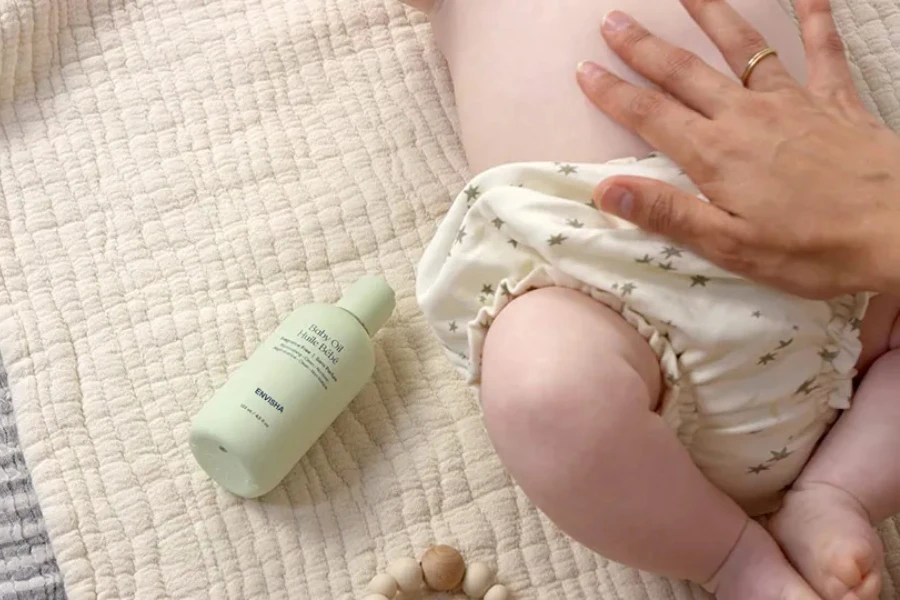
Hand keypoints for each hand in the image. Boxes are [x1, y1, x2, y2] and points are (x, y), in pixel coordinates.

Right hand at [576, 0, 899, 298]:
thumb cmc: (813, 248)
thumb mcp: (729, 246)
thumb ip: (666, 213)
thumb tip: (604, 190)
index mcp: (714, 154)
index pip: (649, 115)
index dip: (612, 92)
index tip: (584, 70)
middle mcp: (744, 116)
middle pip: (683, 73)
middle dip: (642, 47)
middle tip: (612, 21)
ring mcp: (791, 100)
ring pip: (741, 49)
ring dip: (710, 16)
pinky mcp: (834, 98)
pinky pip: (822, 48)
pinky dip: (813, 17)